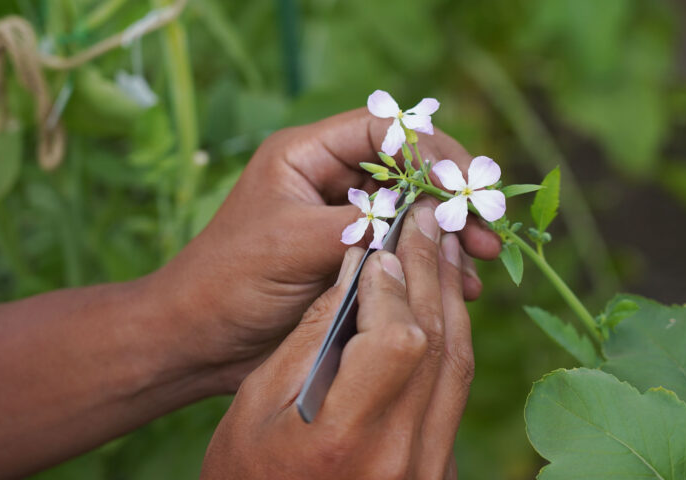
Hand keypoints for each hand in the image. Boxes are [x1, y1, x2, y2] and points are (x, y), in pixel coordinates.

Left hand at [157, 108, 498, 389]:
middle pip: (405, 171)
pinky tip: (458, 286)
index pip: (380, 129)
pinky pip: (401, 250)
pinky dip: (431, 264)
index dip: (428, 148)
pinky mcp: (351, 259)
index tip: (463, 183)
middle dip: (448, 197)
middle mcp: (329, 181)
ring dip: (447, 233)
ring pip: (410, 213)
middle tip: (486, 228)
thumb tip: (425, 217)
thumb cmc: (229, 282)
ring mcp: (342, 221)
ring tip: (482, 260)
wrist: (199, 340)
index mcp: (307, 156)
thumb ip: (359, 224)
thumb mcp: (292, 244)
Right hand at [200, 204, 473, 478]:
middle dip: (430, 274)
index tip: (380, 252)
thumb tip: (355, 270)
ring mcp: (427, 471)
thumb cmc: (246, 471)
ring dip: (449, 301)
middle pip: (437, 345)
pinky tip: (438, 308)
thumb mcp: (258, 401)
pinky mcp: (436, 471)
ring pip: (457, 367)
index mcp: (345, 439)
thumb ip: (312, 334)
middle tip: (426, 223)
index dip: (394, 287)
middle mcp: (400, 458)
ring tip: (440, 252)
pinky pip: (453, 394)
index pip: (398, 340)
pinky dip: (448, 343)